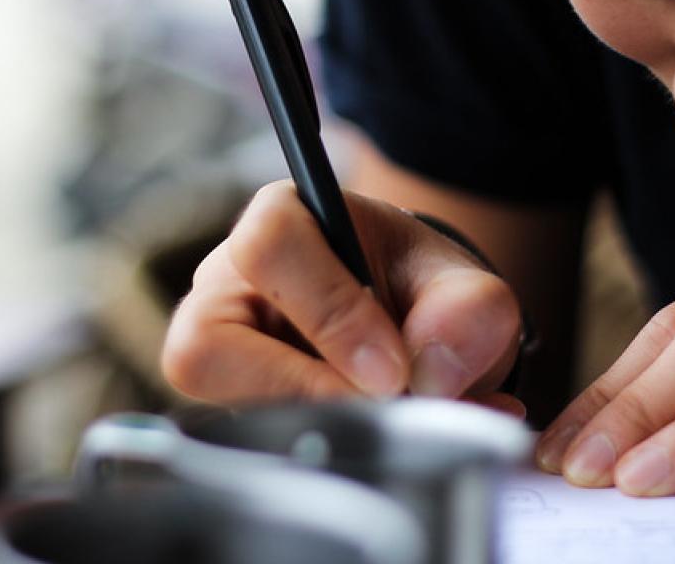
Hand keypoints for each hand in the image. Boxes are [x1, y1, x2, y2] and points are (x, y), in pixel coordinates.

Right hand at [161, 181, 523, 415]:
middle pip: (207, 346)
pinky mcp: (227, 411)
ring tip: (388, 424)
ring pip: (220, 408)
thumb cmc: (418, 289)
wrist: (415, 331)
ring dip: (316, 429)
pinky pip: (248, 447)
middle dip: (304, 391)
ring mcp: (217, 356)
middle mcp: (225, 288)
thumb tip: (433, 371)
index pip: (269, 249)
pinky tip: (381, 444)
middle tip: (380, 407)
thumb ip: (467, 309)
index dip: (330, 314)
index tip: (393, 370)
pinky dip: (325, 453)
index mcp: (278, 221)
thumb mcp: (458, 283)